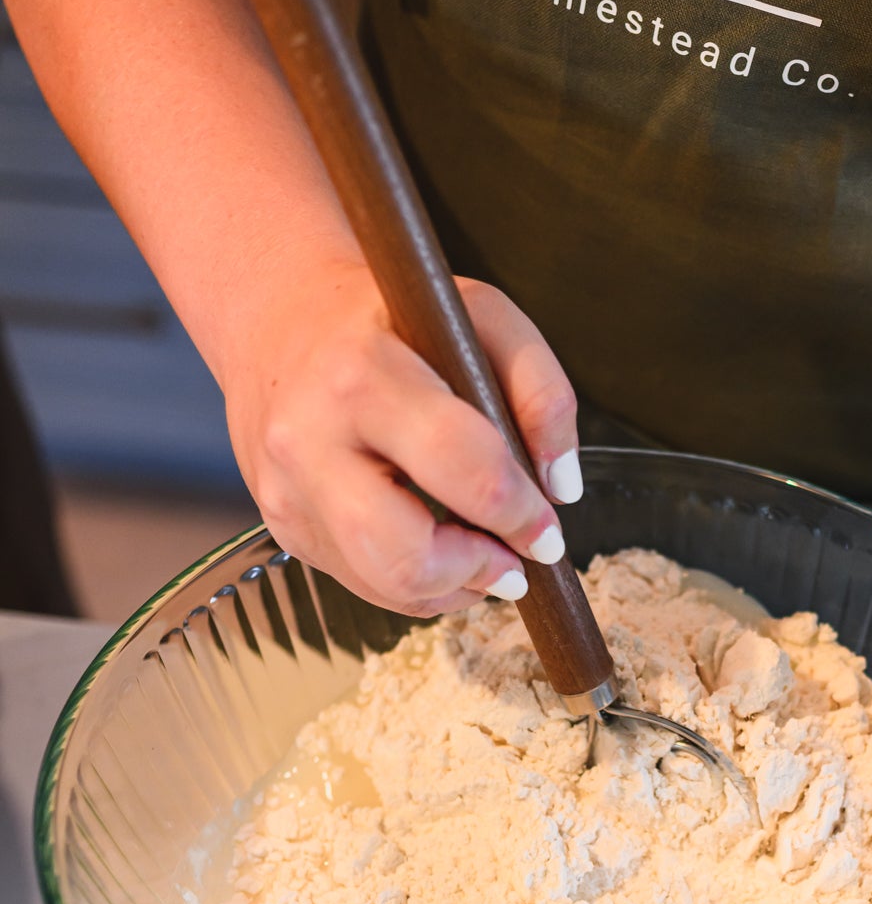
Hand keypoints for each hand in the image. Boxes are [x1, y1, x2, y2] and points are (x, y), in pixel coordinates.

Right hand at [225, 259, 582, 615]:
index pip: (456, 463)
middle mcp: (311, 438)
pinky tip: (440, 550)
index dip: (518, 513)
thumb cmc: (390, 322)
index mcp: (363, 372)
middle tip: (514, 561)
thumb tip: (560, 487)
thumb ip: (540, 389)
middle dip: (477, 570)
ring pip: (384, 585)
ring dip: (452, 587)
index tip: (547, 531)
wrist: (279, 322)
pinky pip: (365, 585)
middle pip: (404, 553)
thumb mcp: (478, 316)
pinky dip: (419, 583)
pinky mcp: (285, 526)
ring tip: (483, 558)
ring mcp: (289, 491)